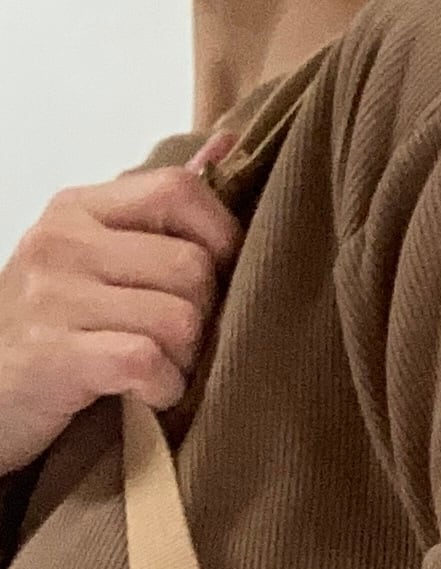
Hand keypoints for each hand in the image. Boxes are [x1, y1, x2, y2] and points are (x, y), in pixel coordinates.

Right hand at [0, 128, 241, 479]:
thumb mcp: (94, 261)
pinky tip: (144, 393)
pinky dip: (162, 389)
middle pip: (193, 268)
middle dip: (204, 318)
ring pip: (181, 320)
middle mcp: (64, 240)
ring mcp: (55, 295)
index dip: (222, 238)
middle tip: (178, 344)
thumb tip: (228, 145)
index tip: (220, 279)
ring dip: (185, 362)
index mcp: (79, 209)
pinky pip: (148, 361)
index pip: (180, 190)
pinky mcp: (55, 353)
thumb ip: (156, 217)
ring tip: (156, 370)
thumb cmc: (54, 331)